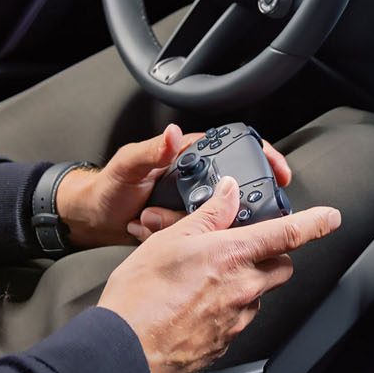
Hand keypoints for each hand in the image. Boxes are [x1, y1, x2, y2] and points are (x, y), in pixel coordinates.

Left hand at [56, 124, 292, 248]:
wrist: (93, 222)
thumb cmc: (107, 187)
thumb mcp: (127, 165)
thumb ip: (151, 150)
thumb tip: (175, 135)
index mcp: (190, 154)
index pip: (238, 148)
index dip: (265, 158)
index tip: (280, 174)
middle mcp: (199, 177)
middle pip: (234, 188)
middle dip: (225, 206)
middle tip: (213, 215)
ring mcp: (195, 202)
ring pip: (218, 216)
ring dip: (195, 224)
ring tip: (155, 218)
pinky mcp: (189, 226)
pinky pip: (202, 234)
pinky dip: (184, 237)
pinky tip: (154, 229)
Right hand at [98, 177, 341, 372]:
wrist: (123, 352)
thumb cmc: (139, 297)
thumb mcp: (170, 240)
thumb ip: (208, 215)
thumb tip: (228, 193)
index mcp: (234, 255)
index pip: (289, 234)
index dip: (315, 223)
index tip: (331, 217)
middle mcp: (244, 287)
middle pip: (280, 266)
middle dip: (270, 254)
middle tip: (240, 248)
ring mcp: (238, 317)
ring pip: (259, 292)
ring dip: (245, 282)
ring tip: (204, 280)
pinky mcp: (228, 340)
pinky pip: (240, 317)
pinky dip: (227, 307)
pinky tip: (196, 305)